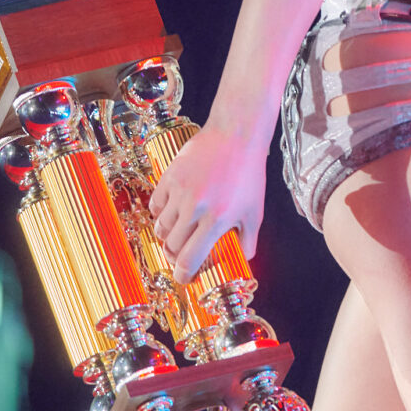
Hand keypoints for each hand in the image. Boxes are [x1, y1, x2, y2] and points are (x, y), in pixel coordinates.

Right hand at [148, 124, 268, 283]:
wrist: (237, 134)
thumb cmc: (248, 172)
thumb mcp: (256, 210)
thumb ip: (249, 240)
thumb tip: (243, 261)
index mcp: (218, 220)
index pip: (189, 260)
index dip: (184, 274)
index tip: (184, 277)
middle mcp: (196, 208)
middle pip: (171, 247)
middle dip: (174, 256)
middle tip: (181, 254)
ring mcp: (180, 192)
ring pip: (160, 228)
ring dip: (168, 235)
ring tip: (179, 231)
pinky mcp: (170, 176)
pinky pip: (155, 206)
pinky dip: (160, 214)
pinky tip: (172, 211)